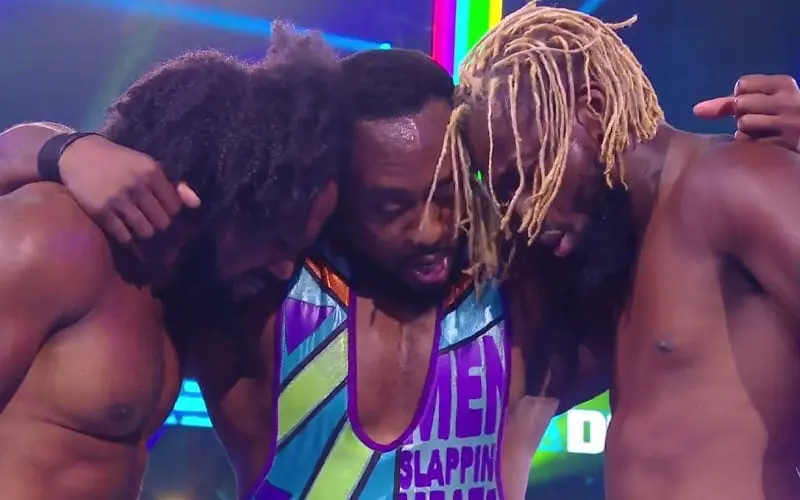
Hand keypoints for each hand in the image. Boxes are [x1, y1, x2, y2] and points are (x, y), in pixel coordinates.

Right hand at [58, 134, 200, 242]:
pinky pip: (124, 236)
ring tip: (136, 223)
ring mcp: (118, 199)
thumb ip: (173, 186)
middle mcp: (137, 185)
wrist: (78, 155)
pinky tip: (122, 227)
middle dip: (158, 223)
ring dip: (143, 231)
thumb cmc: (120, 162)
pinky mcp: (101, 212)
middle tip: (148, 218)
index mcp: (152, 171)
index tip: (160, 208)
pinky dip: (126, 236)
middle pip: (163, 222)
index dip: (169, 211)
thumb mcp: (147, 165)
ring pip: (146, 232)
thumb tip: (197, 204)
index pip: (175, 207)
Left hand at [693, 74, 799, 152]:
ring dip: (746, 132)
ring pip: (744, 123)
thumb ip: (729, 104)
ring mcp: (791, 123)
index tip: (755, 104)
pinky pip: (751, 144)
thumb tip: (695, 111)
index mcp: (785, 84)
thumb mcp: (764, 101)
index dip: (741, 97)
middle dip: (743, 114)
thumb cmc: (781, 117)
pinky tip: (767, 146)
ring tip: (765, 132)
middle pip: (740, 104)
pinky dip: (752, 146)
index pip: (741, 85)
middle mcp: (790, 100)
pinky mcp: (788, 144)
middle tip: (761, 120)